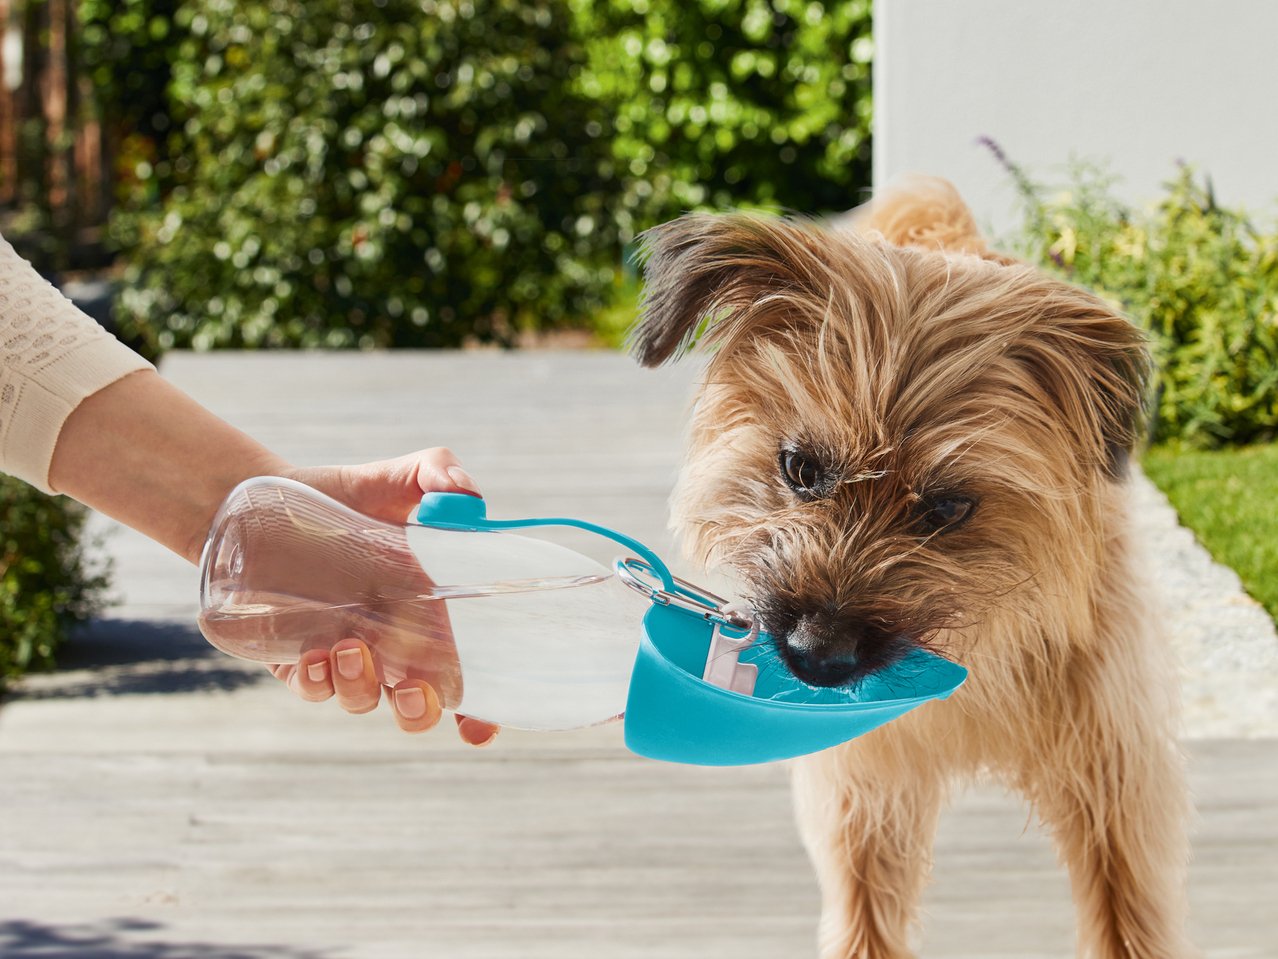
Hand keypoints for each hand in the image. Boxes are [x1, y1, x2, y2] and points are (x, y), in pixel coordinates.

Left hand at [268, 447, 498, 746]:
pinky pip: (312, 689)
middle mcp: (391, 644)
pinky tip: (314, 655)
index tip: (478, 729)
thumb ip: (438, 473)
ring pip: (363, 700)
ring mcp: (344, 655)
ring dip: (362, 687)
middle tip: (414, 692)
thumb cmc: (345, 493)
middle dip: (420, 714)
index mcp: (430, 614)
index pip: (464, 676)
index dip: (477, 713)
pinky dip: (317, 683)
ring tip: (350, 646)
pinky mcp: (296, 658)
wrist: (263, 497)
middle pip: (418, 708)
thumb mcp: (397, 477)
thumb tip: (467, 495)